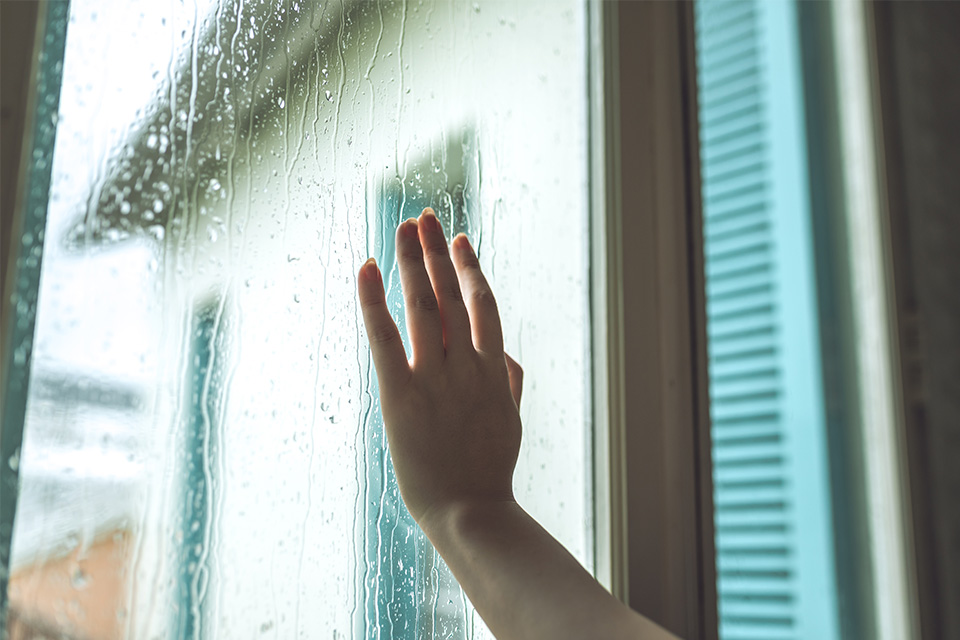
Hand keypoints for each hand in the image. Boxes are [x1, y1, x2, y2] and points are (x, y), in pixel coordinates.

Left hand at [357, 208, 521, 524]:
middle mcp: (467, 364)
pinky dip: (374, 300)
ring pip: (424, 304)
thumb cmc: (488, 468)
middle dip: (436, 252)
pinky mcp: (401, 395)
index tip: (458, 239)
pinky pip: (384, 338)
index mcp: (494, 368)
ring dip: (412, 261)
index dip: (469, 267)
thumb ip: (509, 379)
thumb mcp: (511, 419)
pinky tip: (365, 267)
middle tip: (423, 217)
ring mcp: (435, 378)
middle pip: (452, 293)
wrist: (471, 511)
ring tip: (403, 228)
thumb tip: (502, 351)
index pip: (482, 303)